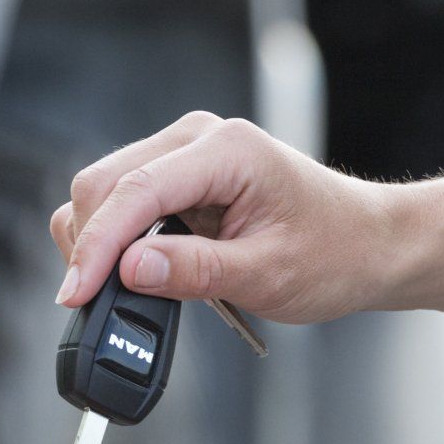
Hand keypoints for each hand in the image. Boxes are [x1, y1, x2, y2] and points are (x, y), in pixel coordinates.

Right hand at [52, 111, 397, 324]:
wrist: (366, 242)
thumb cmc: (334, 251)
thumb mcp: (268, 275)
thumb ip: (195, 271)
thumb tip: (128, 272)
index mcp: (226, 150)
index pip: (136, 192)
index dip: (97, 247)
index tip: (76, 294)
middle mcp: (197, 139)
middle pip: (102, 184)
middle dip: (89, 246)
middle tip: (95, 304)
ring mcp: (184, 153)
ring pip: (102, 191)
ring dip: (97, 244)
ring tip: (120, 292)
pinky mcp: (177, 177)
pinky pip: (121, 202)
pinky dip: (113, 240)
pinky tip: (133, 272)